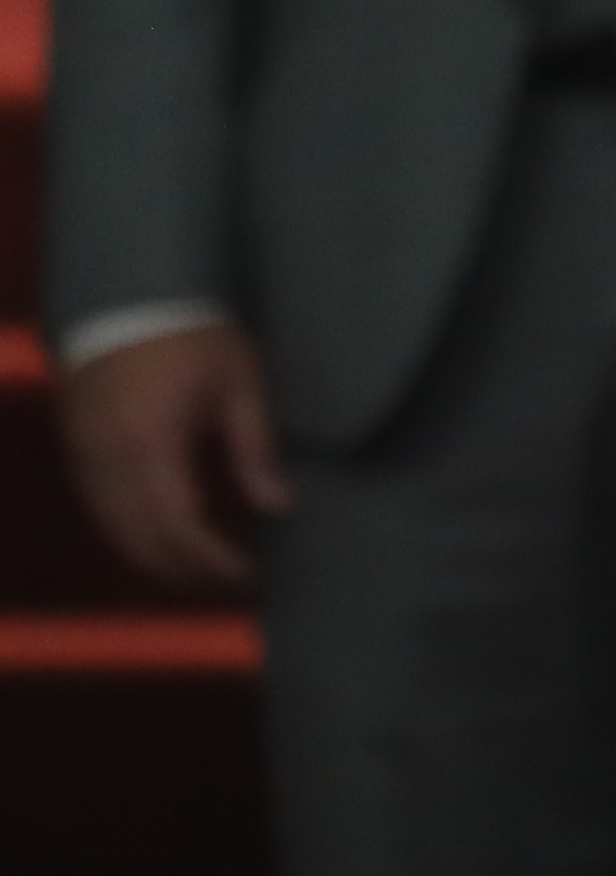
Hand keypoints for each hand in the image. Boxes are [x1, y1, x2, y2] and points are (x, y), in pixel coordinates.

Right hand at [58, 322, 287, 592]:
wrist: (128, 297)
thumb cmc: (195, 335)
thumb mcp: (239, 383)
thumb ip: (255, 449)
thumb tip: (279, 506)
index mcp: (152, 446)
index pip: (179, 527)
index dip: (212, 559)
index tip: (249, 573)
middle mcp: (109, 464)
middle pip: (141, 541)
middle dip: (185, 569)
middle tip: (231, 578)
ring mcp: (85, 461)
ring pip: (115, 533)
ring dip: (155, 558)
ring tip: (201, 567)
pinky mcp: (76, 453)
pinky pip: (99, 512)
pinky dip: (130, 534)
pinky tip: (161, 538)